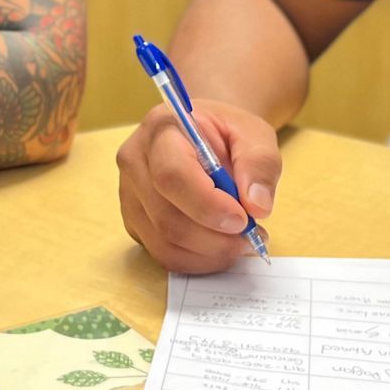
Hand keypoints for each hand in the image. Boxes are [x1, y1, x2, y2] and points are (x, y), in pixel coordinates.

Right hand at [116, 99, 277, 273]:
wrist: (207, 135)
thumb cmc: (228, 133)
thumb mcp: (254, 134)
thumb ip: (259, 164)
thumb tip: (256, 206)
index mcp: (161, 129)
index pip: (172, 175)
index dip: (207, 205)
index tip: (242, 219)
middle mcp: (135, 162)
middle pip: (166, 217)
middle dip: (214, 238)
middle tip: (250, 236)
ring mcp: (130, 195)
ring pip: (164, 243)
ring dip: (210, 253)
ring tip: (240, 241)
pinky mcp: (135, 223)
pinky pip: (164, 255)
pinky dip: (199, 260)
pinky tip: (221, 246)